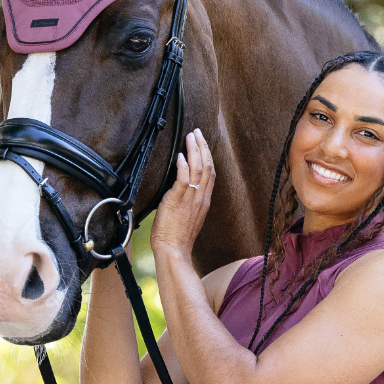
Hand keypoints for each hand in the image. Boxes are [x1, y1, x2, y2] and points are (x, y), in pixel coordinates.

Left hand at [149, 129, 215, 262]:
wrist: (174, 251)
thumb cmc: (176, 238)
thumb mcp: (187, 216)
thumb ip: (186, 200)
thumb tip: (180, 188)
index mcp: (203, 201)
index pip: (210, 174)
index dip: (207, 156)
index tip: (201, 142)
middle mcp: (200, 198)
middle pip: (207, 167)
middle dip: (202, 147)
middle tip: (197, 132)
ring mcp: (191, 200)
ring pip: (198, 170)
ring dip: (194, 151)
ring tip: (190, 137)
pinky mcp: (178, 201)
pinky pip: (184, 180)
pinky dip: (184, 166)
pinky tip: (181, 155)